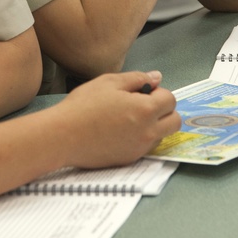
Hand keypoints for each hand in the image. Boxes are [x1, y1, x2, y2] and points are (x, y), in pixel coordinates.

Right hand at [55, 71, 179, 168]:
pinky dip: (141, 138)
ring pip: (162, 136)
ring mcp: (139, 148)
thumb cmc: (83, 106)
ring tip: (129, 118)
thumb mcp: (109, 82)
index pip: (170, 100)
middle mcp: (148, 132)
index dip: (159, 92)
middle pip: (174, 122)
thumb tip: (156, 77)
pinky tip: (120, 131)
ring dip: (154, 125)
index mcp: (145, 110)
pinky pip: (146, 147)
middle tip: (143, 105)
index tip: (143, 91)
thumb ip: (137, 78)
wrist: (63, 136)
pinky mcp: (129, 159)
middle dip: (165, 111)